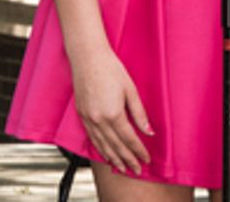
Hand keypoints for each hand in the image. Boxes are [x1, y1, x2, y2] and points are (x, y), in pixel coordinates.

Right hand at [70, 46, 152, 174]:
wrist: (88, 58)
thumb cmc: (111, 69)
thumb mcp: (130, 90)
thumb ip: (139, 113)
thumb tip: (148, 131)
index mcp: (113, 113)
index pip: (129, 138)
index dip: (138, 150)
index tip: (145, 159)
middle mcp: (98, 119)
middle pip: (115, 146)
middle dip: (127, 159)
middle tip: (136, 170)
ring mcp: (88, 118)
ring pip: (101, 145)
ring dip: (112, 158)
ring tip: (121, 168)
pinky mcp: (81, 115)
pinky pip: (91, 137)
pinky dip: (99, 148)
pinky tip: (105, 153)